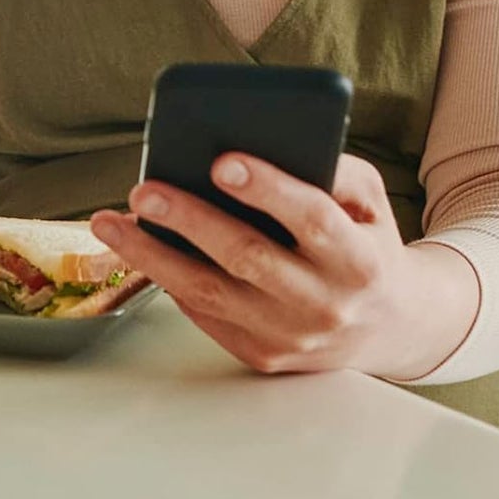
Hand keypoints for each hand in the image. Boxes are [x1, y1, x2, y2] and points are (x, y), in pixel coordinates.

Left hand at [89, 152, 475, 379]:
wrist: (388, 326)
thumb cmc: (366, 244)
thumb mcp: (370, 201)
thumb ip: (334, 171)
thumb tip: (270, 142)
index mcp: (359, 260)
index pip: (310, 220)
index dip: (267, 189)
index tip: (222, 161)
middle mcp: (324, 304)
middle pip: (247, 258)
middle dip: (189, 220)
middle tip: (144, 190)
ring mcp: (289, 337)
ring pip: (209, 293)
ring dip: (151, 256)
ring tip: (110, 223)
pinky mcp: (260, 355)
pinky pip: (203, 313)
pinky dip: (165, 278)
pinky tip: (137, 247)